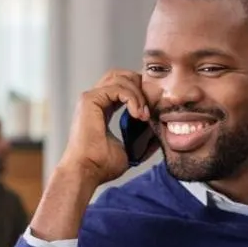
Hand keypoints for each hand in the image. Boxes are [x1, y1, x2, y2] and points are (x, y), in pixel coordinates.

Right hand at [57, 70, 149, 187]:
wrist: (87, 171)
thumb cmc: (102, 165)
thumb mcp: (130, 149)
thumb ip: (142, 137)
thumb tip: (160, 132)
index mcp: (102, 109)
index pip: (122, 86)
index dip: (140, 91)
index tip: (152, 109)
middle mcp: (94, 100)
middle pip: (120, 75)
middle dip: (140, 85)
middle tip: (151, 104)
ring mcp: (90, 98)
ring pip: (121, 79)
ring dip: (138, 94)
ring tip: (144, 115)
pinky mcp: (89, 100)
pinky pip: (117, 88)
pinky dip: (132, 98)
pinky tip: (137, 114)